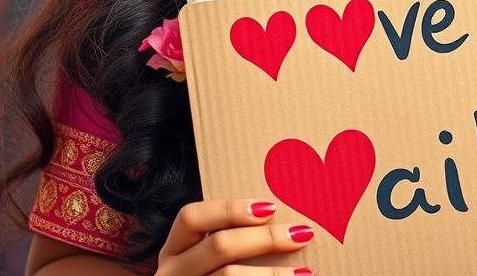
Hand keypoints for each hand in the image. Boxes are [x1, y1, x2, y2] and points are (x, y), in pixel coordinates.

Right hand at [156, 198, 314, 275]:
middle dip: (265, 238)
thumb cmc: (213, 275)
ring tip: (304, 272)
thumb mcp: (206, 259)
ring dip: (273, 274)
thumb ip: (230, 238)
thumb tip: (278, 214)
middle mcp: (172, 273)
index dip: (229, 208)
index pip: (191, 217)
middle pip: (219, 246)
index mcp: (173, 251)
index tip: (270, 207)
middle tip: (302, 234)